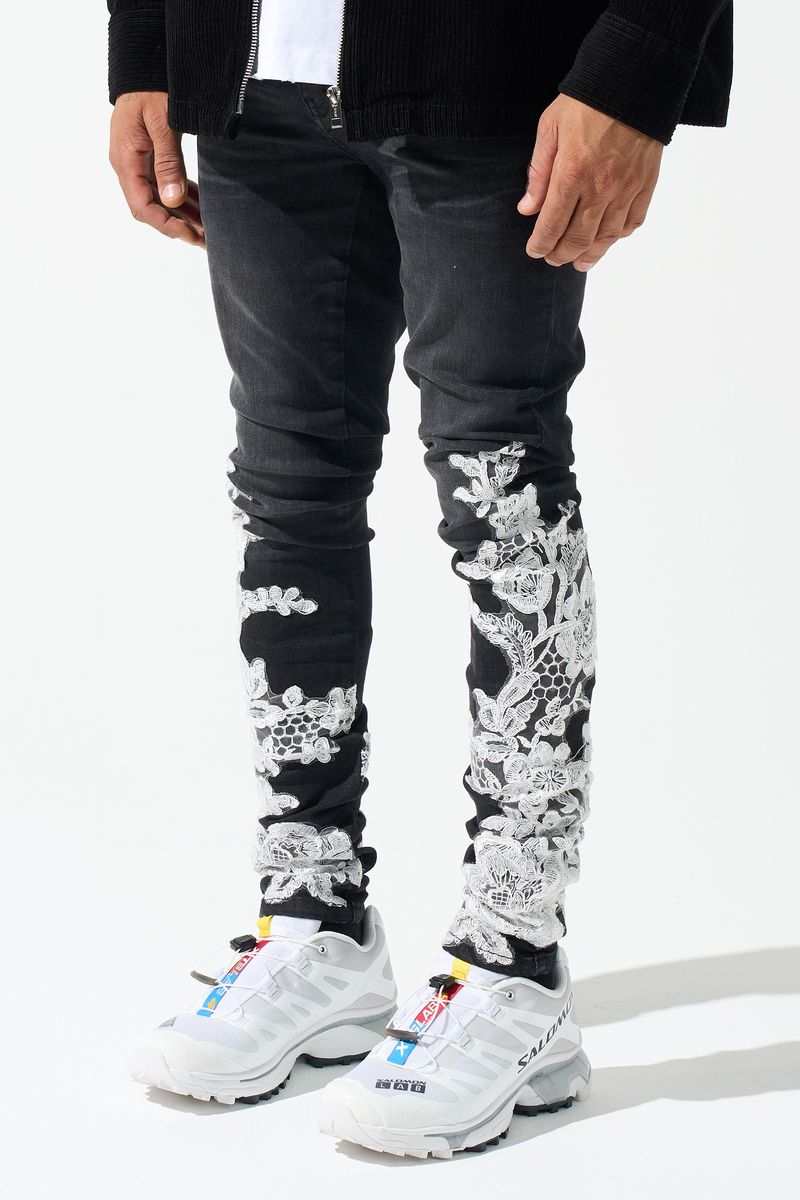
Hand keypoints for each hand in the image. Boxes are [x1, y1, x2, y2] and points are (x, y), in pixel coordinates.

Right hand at [109, 92, 203, 246]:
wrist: (145, 64)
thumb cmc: (152, 87)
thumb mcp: (163, 122)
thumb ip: (168, 161)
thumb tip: (172, 199)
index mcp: (125, 160)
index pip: (142, 206)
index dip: (167, 225)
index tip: (191, 235)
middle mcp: (128, 165)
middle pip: (152, 208)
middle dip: (179, 226)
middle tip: (207, 240)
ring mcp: (138, 162)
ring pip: (160, 199)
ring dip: (184, 216)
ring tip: (209, 230)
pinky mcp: (149, 156)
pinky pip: (165, 184)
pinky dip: (184, 197)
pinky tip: (202, 208)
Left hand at [518, 95, 662, 270]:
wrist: (635, 79)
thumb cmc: (587, 102)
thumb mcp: (550, 129)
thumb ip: (538, 173)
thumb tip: (527, 209)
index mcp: (572, 173)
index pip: (552, 225)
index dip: (540, 245)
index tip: (534, 251)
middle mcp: (600, 187)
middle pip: (578, 238)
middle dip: (562, 254)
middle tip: (553, 259)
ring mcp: (626, 188)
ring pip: (607, 237)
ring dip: (590, 254)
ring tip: (579, 262)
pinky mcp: (646, 184)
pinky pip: (633, 222)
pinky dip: (618, 236)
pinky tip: (607, 239)